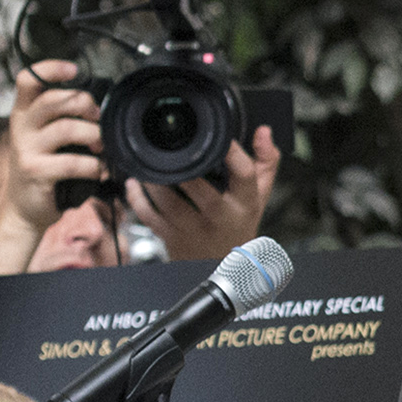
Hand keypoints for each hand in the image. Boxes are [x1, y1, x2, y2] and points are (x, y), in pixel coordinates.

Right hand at [5, 61, 108, 227]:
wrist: (24, 208)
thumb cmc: (43, 168)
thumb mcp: (45, 138)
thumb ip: (62, 119)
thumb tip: (98, 106)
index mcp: (23, 113)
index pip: (28, 79)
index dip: (50, 68)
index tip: (74, 69)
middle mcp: (21, 127)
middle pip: (54, 100)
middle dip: (84, 104)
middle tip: (98, 118)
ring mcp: (26, 149)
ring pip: (67, 129)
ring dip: (94, 136)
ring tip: (102, 147)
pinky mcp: (36, 172)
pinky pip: (72, 162)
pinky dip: (94, 166)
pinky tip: (100, 170)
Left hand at [125, 129, 281, 265]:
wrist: (225, 269)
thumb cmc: (238, 227)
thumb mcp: (259, 196)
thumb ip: (265, 162)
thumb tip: (263, 132)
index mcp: (244, 203)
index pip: (244, 173)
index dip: (232, 151)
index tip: (221, 137)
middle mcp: (220, 217)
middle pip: (199, 188)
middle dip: (182, 167)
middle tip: (169, 147)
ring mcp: (194, 230)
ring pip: (168, 203)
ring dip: (154, 182)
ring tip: (148, 164)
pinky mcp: (173, 239)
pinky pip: (149, 217)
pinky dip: (137, 199)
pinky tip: (135, 185)